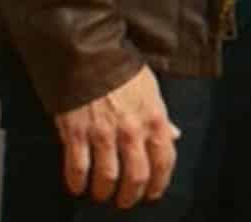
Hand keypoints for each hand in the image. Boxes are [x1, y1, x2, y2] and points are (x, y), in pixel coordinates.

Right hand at [54, 65, 180, 208]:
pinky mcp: (77, 132)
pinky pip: (78, 168)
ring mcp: (103, 132)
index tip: (152, 193)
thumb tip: (174, 135)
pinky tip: (77, 186)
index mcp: (153, 118)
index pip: (164, 162)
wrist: (89, 51)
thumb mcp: (150, 88)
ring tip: (101, 194)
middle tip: (125, 200)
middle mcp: (131, 129)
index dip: (159, 184)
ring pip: (108, 178)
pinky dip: (77, 182)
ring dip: (104, 192)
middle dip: (131, 196)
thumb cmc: (121, 68)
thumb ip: (161, 116)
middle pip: (137, 178)